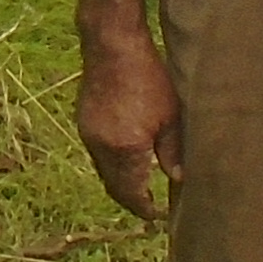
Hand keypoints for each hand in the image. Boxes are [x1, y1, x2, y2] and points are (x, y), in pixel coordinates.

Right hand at [76, 27, 184, 217]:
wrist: (112, 45)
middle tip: (148, 206)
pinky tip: (126, 158)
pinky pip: (97, 154)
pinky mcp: (84, 122)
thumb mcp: (171, 116)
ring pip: (104, 172)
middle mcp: (101, 148)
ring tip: (139, 186)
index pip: (131, 193)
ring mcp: (88, 135)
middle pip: (114, 187)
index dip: (143, 208)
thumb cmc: (148, 76)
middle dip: (130, 200)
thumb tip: (178, 179)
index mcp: (125, 150)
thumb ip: (173, 152)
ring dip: (120, 182)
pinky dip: (111, 164)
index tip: (156, 216)